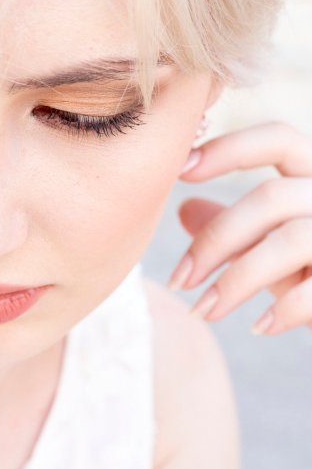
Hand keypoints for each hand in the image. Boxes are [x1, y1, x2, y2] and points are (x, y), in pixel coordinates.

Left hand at [168, 121, 311, 334]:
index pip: (278, 140)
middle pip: (270, 198)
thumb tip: (183, 208)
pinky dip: (284, 310)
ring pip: (289, 241)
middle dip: (215, 241)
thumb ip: (236, 226)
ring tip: (202, 312)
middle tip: (178, 281)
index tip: (181, 170)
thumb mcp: (271, 245)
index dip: (230, 149)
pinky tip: (257, 328)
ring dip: (236, 282)